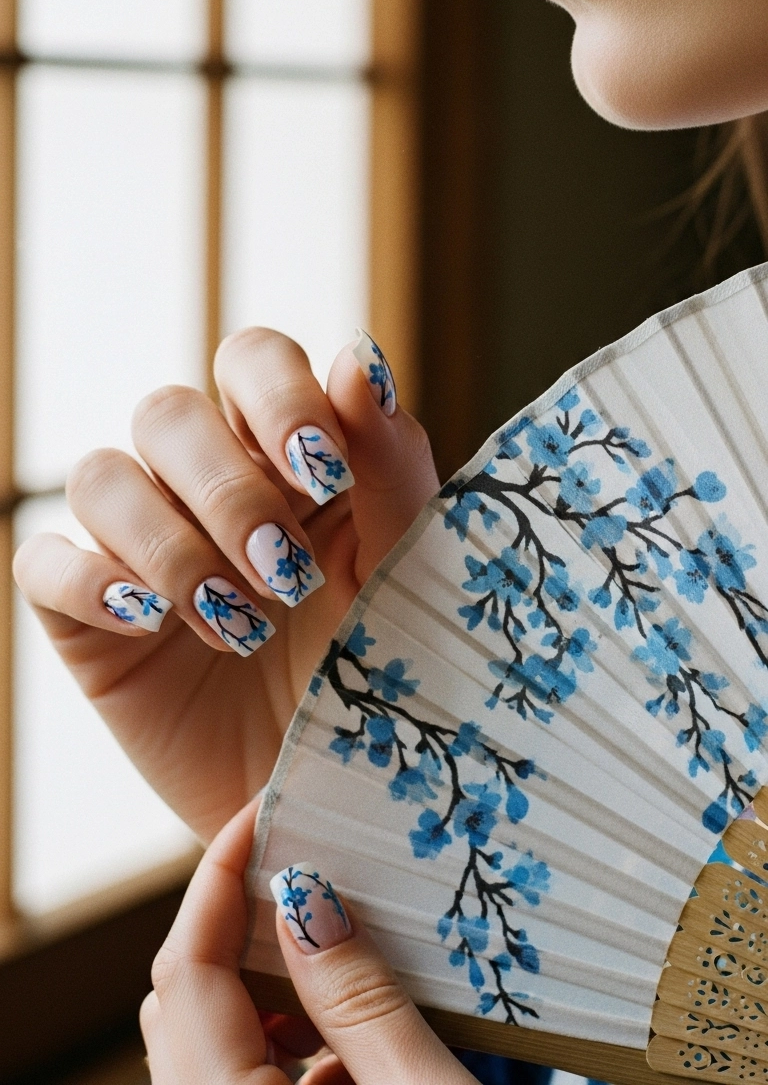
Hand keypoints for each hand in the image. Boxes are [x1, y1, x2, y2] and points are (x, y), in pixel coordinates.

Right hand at [13, 330, 437, 841]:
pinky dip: (92, 582)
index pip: (252, 362)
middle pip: (167, 411)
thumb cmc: (387, 676)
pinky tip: (153, 623)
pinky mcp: (87, 620)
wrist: (337, 805)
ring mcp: (138, 549)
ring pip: (100, 476)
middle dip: (226, 488)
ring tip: (238, 625)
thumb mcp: (405, 568)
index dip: (277, 397)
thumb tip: (357, 356)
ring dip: (169, 544)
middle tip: (285, 573)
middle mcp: (205, 486)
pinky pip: (43, 564)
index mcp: (288, 455)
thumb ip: (390, 461)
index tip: (322, 471)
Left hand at [141, 800, 474, 1084]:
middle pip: (191, 998)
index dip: (220, 873)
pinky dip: (295, 1045)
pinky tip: (363, 1040)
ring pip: (218, 1040)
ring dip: (276, 988)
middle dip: (246, 921)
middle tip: (312, 863)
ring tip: (348, 944)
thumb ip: (360, 999)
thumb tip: (308, 892)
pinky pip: (251, 1080)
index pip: (186, 967)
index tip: (262, 805)